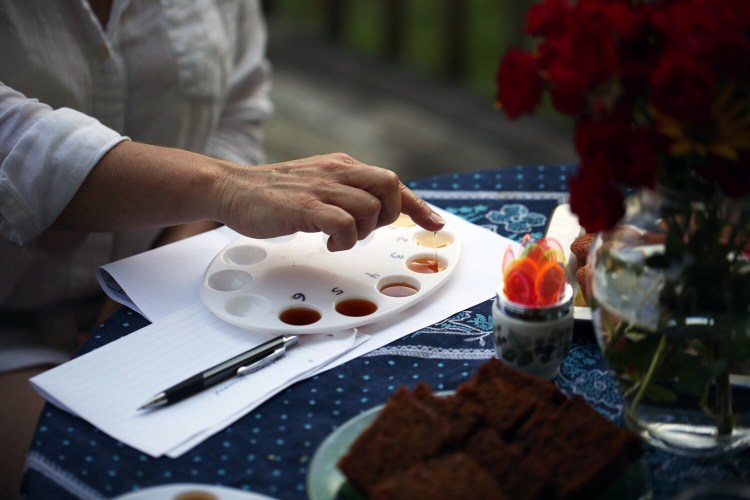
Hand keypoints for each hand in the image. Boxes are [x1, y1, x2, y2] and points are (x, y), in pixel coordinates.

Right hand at [213, 153, 444, 250]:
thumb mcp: (318, 184)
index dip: (417, 205)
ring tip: (337, 239)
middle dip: (388, 214)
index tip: (435, 224)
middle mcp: (337, 171)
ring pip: (368, 208)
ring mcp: (320, 187)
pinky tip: (327, 243)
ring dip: (361, 232)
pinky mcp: (304, 206)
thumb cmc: (276, 194)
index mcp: (343, 166)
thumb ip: (346, 191)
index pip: (391, 182)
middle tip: (366, 230)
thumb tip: (375, 210)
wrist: (233, 188)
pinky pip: (342, 223)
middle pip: (389, 185)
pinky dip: (343, 239)